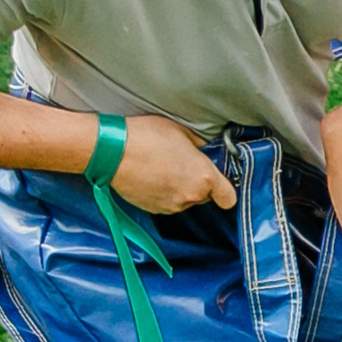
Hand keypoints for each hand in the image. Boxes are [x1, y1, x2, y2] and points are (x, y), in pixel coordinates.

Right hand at [108, 115, 234, 214]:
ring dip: (179, 188)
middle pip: (204, 196)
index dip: (225, 189)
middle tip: (182, 163)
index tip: (219, 181)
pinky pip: (166, 202)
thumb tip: (205, 149)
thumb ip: (200, 145)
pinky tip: (151, 175)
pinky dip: (162, 193)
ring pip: (184, 199)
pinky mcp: (154, 209)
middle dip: (198, 182)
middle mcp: (190, 196)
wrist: (112, 151)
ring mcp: (171, 206)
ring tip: (162, 166)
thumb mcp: (181, 132)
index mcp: (204, 177)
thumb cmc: (147, 136)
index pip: (228, 197)